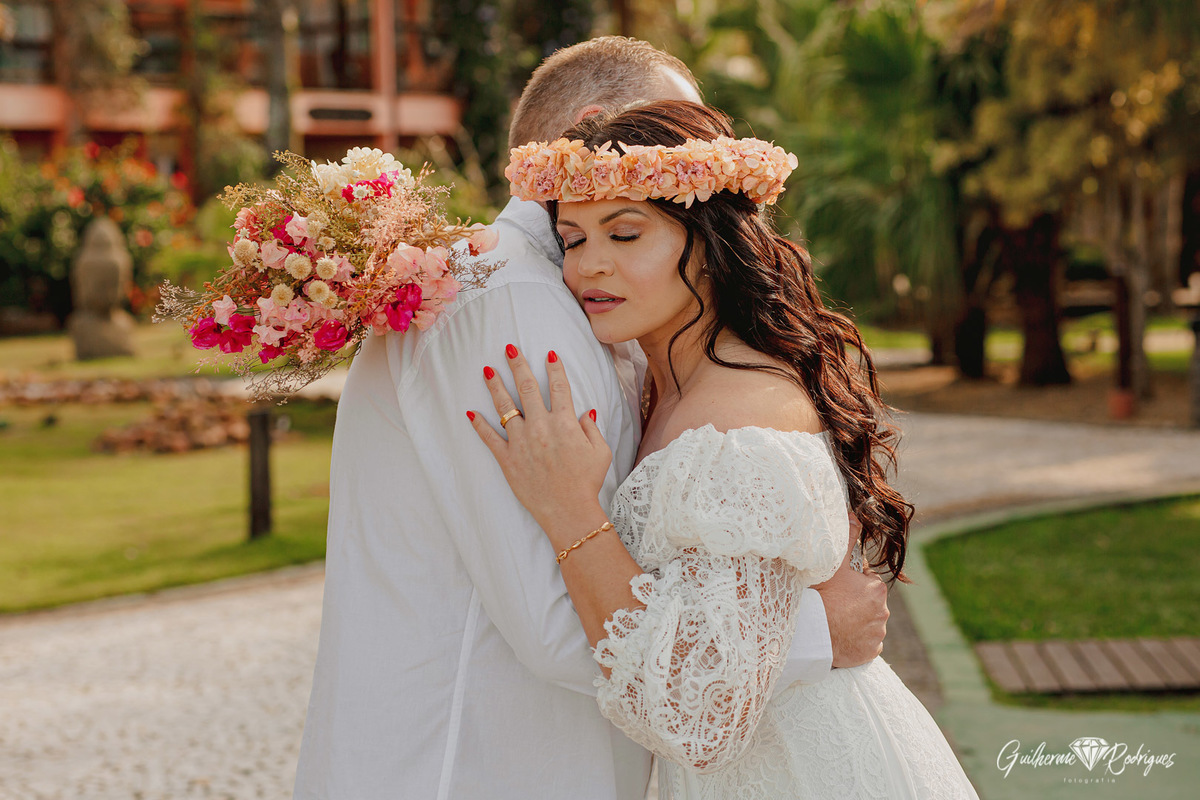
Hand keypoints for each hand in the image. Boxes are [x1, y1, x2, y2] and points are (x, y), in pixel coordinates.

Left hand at [466, 345, 611, 540]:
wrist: (568, 511)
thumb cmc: (587, 482)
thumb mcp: (600, 452)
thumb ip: (592, 428)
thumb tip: (585, 410)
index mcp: (565, 423)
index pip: (559, 387)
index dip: (554, 368)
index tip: (549, 354)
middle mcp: (541, 427)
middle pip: (527, 389)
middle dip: (518, 366)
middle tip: (510, 349)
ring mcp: (521, 442)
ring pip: (504, 407)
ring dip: (495, 386)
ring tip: (487, 370)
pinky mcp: (507, 459)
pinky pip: (489, 438)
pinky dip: (479, 425)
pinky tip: (470, 412)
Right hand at [811, 513, 887, 667]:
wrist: (813, 634)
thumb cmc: (822, 596)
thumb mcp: (833, 564)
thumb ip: (847, 538)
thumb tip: (855, 515)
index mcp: (876, 589)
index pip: (867, 581)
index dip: (852, 582)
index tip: (838, 587)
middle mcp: (883, 611)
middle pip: (869, 603)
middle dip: (856, 602)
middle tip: (834, 603)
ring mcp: (877, 633)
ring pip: (868, 623)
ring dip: (857, 621)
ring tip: (836, 620)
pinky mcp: (870, 652)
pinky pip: (866, 644)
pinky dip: (857, 640)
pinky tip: (841, 636)